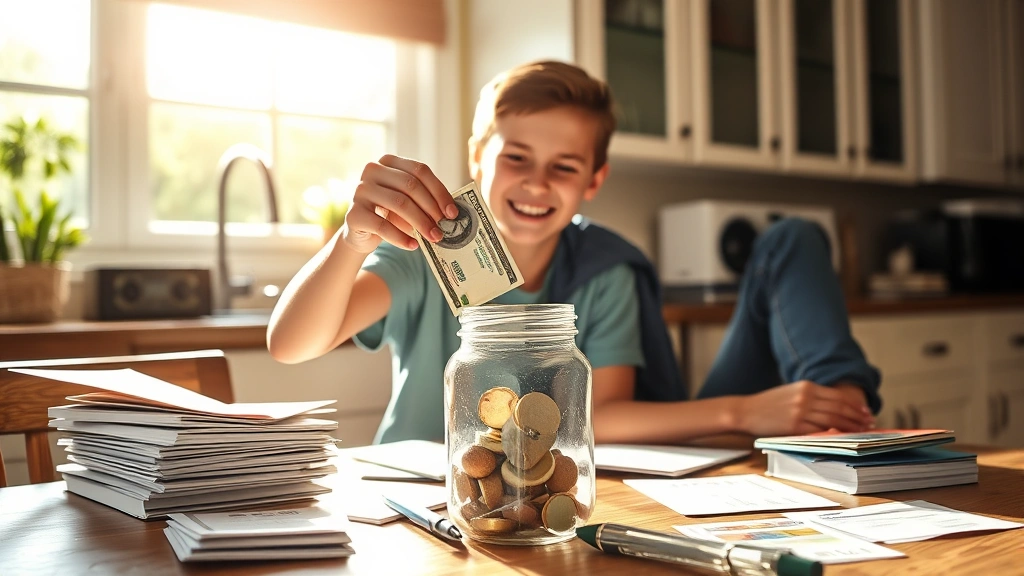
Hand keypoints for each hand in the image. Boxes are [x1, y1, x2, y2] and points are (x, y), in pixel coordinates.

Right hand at [342, 155, 457, 253]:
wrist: (362, 232)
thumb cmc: (391, 214)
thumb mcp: (409, 202)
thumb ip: (426, 201)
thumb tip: (450, 213)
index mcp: (388, 162)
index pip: (420, 170)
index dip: (439, 191)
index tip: (452, 213)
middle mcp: (372, 170)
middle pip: (410, 186)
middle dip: (431, 209)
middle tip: (444, 228)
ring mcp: (360, 190)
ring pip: (399, 203)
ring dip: (421, 223)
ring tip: (433, 238)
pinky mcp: (354, 213)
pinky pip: (382, 225)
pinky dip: (401, 238)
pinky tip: (413, 246)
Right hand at [736, 380, 874, 436]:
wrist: (746, 411)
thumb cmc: (768, 404)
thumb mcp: (791, 392)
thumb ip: (810, 396)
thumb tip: (833, 407)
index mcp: (806, 386)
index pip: (838, 396)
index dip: (854, 406)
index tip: (865, 412)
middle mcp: (806, 397)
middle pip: (839, 408)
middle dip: (857, 417)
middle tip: (869, 423)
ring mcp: (800, 412)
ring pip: (833, 420)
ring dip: (850, 426)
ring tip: (861, 431)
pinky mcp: (794, 426)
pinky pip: (819, 431)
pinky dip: (833, 434)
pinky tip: (841, 437)